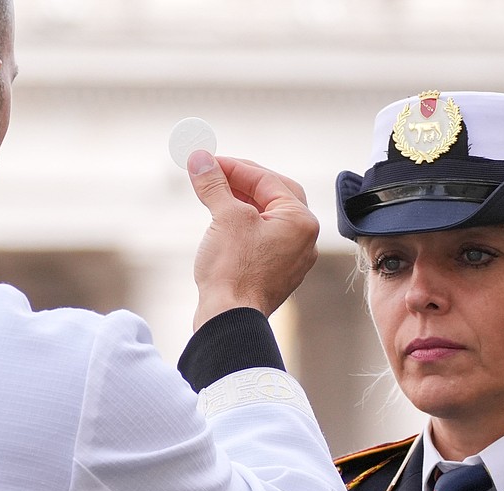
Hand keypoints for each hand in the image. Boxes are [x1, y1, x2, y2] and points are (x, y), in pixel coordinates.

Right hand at [186, 151, 319, 330]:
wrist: (230, 319)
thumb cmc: (233, 269)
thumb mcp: (224, 217)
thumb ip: (214, 184)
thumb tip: (199, 159)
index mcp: (301, 221)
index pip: (267, 180)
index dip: (234, 167)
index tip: (207, 161)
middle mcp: (304, 239)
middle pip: (274, 195)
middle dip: (242, 181)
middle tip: (214, 172)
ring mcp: (292, 259)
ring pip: (268, 218)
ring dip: (241, 202)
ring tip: (214, 195)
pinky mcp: (276, 274)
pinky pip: (263, 239)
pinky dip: (244, 226)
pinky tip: (223, 223)